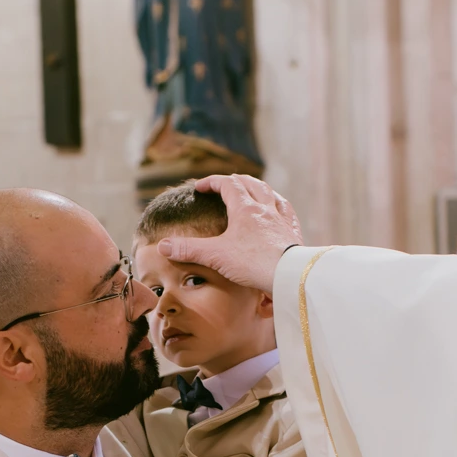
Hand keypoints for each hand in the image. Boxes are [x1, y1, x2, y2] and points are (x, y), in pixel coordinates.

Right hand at [156, 174, 303, 290]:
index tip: (200, 186)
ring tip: (252, 189)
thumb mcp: (216, 256)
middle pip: (250, 184)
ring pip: (270, 194)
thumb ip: (189, 250)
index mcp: (245, 208)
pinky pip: (287, 212)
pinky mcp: (293, 233)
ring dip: (258, 188)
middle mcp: (264, 208)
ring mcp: (281, 219)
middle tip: (224, 184)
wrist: (288, 275)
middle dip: (235, 180)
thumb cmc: (253, 263)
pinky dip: (279, 206)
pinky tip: (280, 208)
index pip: (227, 184)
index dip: (212, 182)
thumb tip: (163, 245)